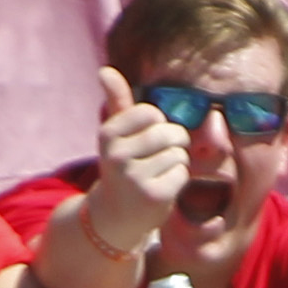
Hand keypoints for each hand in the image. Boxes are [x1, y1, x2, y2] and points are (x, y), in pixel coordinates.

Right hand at [91, 65, 187, 245]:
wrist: (113, 216)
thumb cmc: (122, 167)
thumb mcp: (115, 135)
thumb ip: (116, 102)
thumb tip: (105, 70)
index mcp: (108, 134)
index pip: (152, 114)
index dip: (158, 125)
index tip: (146, 140)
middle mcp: (118, 155)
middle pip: (170, 133)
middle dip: (173, 144)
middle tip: (158, 159)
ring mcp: (134, 177)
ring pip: (178, 154)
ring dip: (175, 164)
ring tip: (157, 174)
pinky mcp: (153, 196)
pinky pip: (182, 174)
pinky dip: (178, 180)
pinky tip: (162, 188)